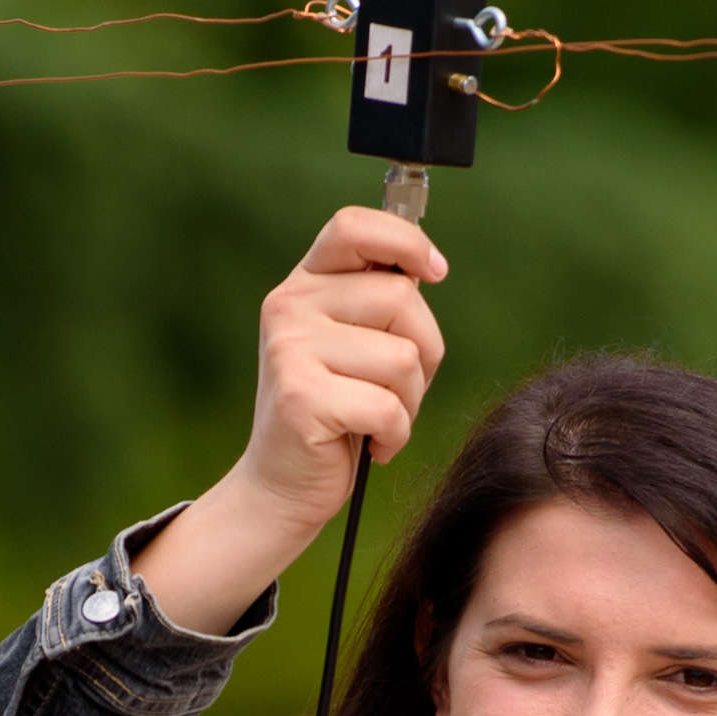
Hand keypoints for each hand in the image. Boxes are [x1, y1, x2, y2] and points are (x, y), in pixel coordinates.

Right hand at [134, 206, 449, 635]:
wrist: (281, 488)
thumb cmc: (334, 417)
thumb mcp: (353, 346)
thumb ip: (379, 303)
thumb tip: (429, 266)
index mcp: (304, 285)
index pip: (354, 226)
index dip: (406, 239)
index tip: (435, 271)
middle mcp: (289, 306)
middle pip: (402, 297)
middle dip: (424, 352)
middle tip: (394, 390)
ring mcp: (290, 350)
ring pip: (405, 357)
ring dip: (409, 402)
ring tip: (375, 420)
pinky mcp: (301, 396)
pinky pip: (389, 406)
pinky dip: (395, 435)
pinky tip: (370, 445)